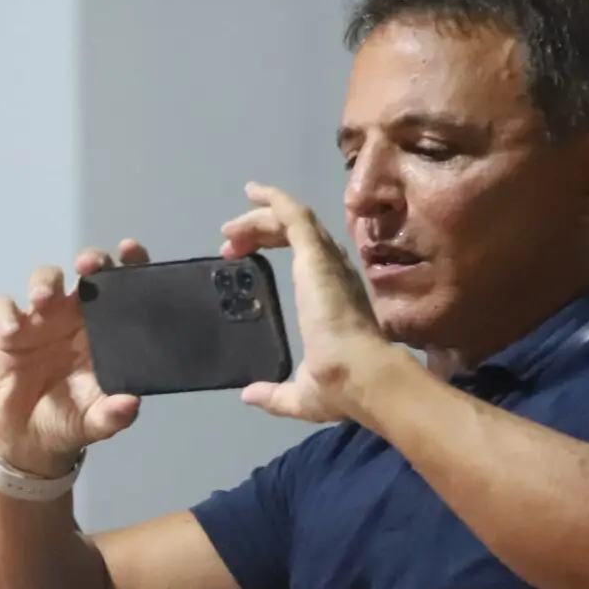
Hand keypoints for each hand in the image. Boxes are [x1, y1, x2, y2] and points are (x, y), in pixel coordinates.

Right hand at [0, 243, 152, 476]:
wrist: (31, 441)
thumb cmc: (71, 420)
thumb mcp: (96, 422)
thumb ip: (114, 414)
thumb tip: (131, 403)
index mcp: (107, 328)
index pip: (123, 286)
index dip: (129, 263)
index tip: (129, 251)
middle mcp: (77, 316)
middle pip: (86, 272)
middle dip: (89, 260)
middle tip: (87, 266)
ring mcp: (42, 320)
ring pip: (45, 280)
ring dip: (44, 281)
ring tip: (42, 299)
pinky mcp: (10, 333)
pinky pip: (3, 309)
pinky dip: (5, 314)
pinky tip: (11, 331)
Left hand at [219, 183, 391, 423]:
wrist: (361, 377)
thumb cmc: (341, 386)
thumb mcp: (300, 395)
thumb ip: (274, 393)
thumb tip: (250, 396)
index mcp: (333, 298)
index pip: (305, 257)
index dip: (272, 248)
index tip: (238, 256)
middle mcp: (334, 273)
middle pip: (297, 236)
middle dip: (260, 232)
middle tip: (227, 244)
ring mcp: (328, 262)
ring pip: (294, 221)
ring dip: (259, 218)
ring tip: (228, 229)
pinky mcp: (317, 256)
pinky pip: (294, 215)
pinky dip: (274, 200)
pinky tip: (252, 192)